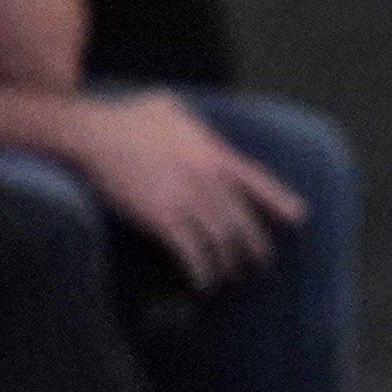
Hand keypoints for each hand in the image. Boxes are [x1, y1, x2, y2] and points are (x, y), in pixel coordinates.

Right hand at [57, 88, 303, 288]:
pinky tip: (202, 284)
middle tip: (259, 265)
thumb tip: (189, 118)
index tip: (297, 218)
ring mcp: (187, 199)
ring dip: (227, 265)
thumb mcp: (168, 107)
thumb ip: (190, 119)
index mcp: (214, 152)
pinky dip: (200, 272)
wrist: (94, 133)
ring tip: (227, 279)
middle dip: (254, 247)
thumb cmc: (126, 118)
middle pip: (242, 221)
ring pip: (221, 241)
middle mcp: (208, 178)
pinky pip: (191, 252)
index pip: (257, 181)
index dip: (279, 201)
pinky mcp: (162, 217)